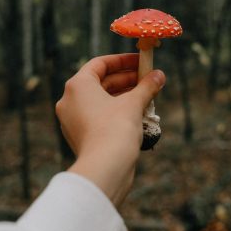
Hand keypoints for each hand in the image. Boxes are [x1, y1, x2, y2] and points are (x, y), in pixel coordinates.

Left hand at [55, 53, 165, 206]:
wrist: (105, 168)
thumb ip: (147, 86)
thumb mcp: (134, 103)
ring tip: (148, 95)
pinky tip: (138, 113)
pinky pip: (99, 116)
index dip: (122, 61)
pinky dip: (117, 111)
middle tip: (149, 78)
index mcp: (77, 86)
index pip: (100, 64)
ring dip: (125, 96)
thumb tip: (159, 75)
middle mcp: (70, 100)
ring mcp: (73, 119)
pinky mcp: (80, 135)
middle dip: (127, 80)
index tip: (141, 62)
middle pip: (101, 82)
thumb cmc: (116, 129)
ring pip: (101, 100)